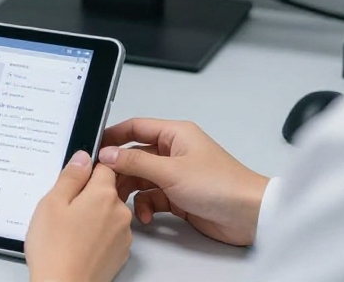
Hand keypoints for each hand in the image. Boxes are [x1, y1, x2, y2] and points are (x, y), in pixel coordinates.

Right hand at [26, 151, 132, 281]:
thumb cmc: (55, 249)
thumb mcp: (52, 202)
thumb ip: (71, 176)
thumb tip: (83, 158)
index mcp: (103, 194)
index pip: (106, 166)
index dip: (89, 168)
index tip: (75, 177)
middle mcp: (119, 212)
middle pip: (107, 190)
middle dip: (88, 194)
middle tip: (65, 208)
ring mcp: (123, 234)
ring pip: (109, 212)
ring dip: (94, 214)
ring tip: (69, 229)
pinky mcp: (121, 253)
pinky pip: (110, 232)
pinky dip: (98, 233)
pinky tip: (79, 243)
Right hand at [99, 119, 268, 246]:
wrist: (249, 216)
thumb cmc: (222, 185)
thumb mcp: (171, 171)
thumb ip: (135, 162)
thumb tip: (108, 154)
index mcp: (175, 134)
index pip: (136, 128)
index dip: (114, 136)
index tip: (95, 147)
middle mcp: (175, 152)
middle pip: (135, 156)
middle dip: (120, 171)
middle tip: (105, 182)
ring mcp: (177, 175)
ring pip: (142, 179)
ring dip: (132, 192)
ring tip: (124, 203)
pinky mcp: (179, 197)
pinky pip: (152, 198)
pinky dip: (146, 207)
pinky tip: (146, 216)